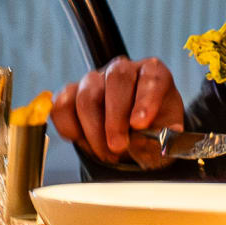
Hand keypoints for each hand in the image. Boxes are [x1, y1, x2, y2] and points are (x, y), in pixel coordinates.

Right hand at [51, 56, 183, 167]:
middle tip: (118, 146)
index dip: (146, 100)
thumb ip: (157, 138)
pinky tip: (85, 142)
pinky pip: (62, 107)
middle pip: (116, 80)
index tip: (140, 124)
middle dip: (115, 119)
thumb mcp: (163, 137)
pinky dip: (71, 129)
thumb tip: (151, 141)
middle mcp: (123, 70)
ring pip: (87, 96)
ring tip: (107, 154)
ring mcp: (95, 79)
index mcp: (152, 73)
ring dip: (94, 131)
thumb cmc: (151, 132)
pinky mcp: (71, 93)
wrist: (131, 140)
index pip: (152, 77)